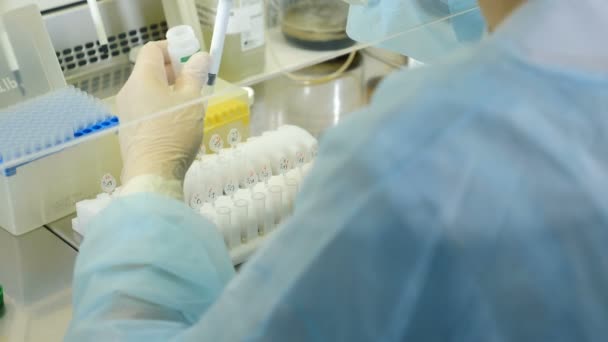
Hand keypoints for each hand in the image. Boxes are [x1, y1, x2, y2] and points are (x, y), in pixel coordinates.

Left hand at [116, 41, 209, 184]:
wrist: (152, 173)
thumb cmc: (173, 132)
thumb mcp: (191, 101)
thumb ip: (195, 76)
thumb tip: (200, 57)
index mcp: (143, 79)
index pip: (153, 49)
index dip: (173, 49)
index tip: (193, 59)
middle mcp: (129, 91)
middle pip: (150, 70)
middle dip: (175, 71)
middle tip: (196, 82)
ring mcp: (127, 111)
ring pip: (149, 91)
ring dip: (170, 91)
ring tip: (191, 104)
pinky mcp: (129, 129)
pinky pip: (146, 108)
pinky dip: (161, 107)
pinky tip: (177, 123)